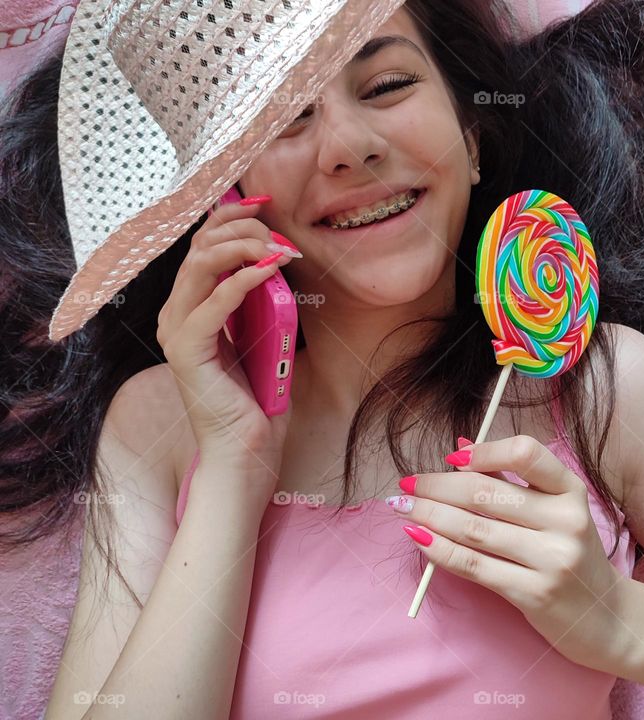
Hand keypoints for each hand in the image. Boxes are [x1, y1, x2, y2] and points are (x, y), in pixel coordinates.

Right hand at [157, 196, 297, 503]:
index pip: (201, 245)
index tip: (265, 203)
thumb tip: (275, 260)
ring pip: (199, 265)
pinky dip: (243, 279)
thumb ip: (259, 299)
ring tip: (278, 250)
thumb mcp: (263, 334)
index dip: (228, 216)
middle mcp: (177, 314)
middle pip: (198, 246)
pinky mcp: (189, 351)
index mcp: (191, 307)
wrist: (248, 448)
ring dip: (243, 248)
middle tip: (278, 233)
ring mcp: (178, 331)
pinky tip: (270, 269)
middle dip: (240, 228)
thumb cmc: (258, 395)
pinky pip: (214, 302)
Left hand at [389, 434, 626, 672]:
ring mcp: (551, 559)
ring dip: (429, 515)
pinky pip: (473, 565)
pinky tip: (418, 538)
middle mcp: (565, 521)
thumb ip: (513, 481)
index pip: (526, 454)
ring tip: (403, 508)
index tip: (450, 458)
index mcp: (571, 491)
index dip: (484, 451)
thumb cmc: (571, 555)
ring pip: (473, 529)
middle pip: (486, 493)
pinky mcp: (533, 593)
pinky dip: (439, 550)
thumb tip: (460, 448)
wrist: (605, 617)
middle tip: (408, 485)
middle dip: (437, 486)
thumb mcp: (556, 512)